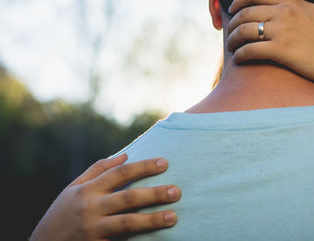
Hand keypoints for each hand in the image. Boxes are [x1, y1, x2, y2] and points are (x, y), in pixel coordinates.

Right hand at [30, 154, 181, 240]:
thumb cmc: (62, 213)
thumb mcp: (74, 188)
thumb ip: (98, 170)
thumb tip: (125, 155)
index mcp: (87, 190)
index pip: (120, 173)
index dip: (143, 167)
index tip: (164, 163)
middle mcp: (91, 208)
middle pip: (128, 197)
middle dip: (154, 194)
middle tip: (176, 191)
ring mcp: (93, 229)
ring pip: (127, 223)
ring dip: (152, 220)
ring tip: (173, 217)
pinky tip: (156, 240)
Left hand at [227, 0, 313, 86]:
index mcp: (291, 2)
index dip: (239, 0)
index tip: (232, 8)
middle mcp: (284, 13)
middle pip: (246, 13)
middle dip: (232, 23)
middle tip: (228, 33)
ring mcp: (282, 31)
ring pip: (244, 31)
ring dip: (232, 40)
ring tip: (230, 47)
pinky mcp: (281, 50)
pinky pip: (250, 50)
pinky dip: (240, 55)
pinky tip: (238, 59)